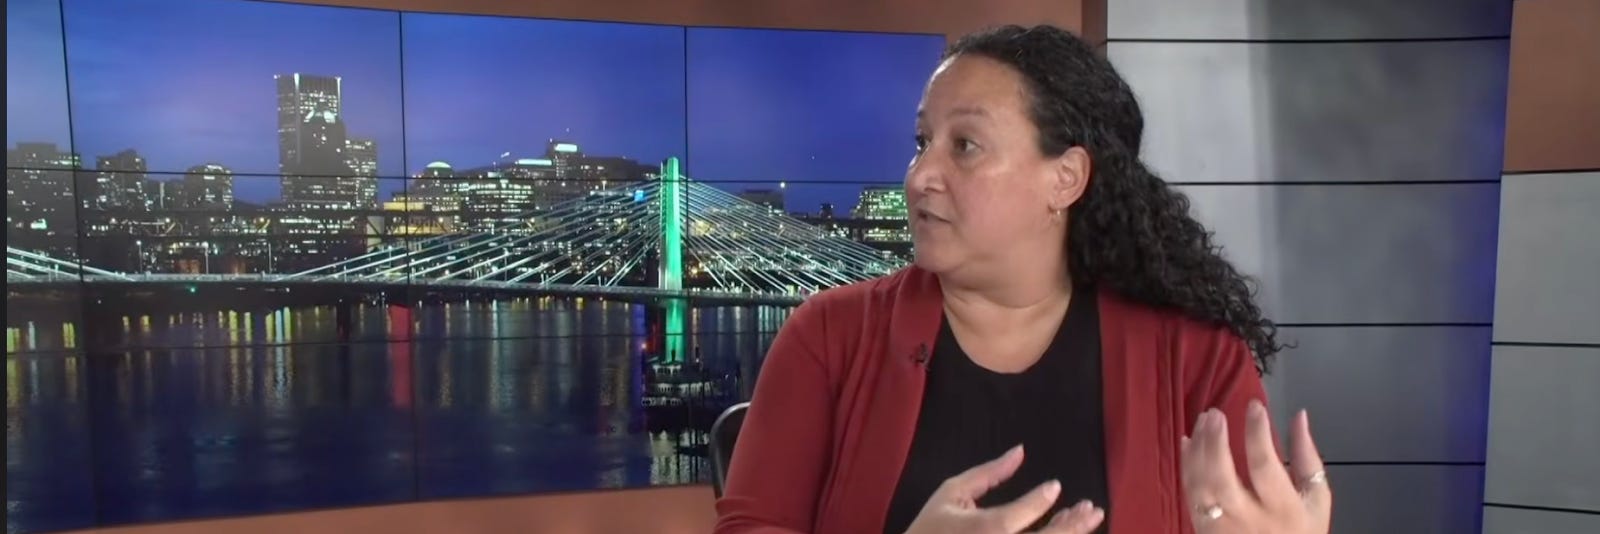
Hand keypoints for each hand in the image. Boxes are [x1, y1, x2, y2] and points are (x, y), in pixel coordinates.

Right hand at [904, 445, 1105, 533]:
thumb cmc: (930, 527)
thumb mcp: (951, 492)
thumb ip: (987, 473)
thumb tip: (1019, 452)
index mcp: (986, 528)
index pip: (1025, 512)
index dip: (1043, 499)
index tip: (1055, 486)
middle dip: (1075, 524)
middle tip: (1092, 508)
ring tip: (1086, 519)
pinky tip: (1063, 532)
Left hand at [1182, 401, 1332, 533]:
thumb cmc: (1301, 530)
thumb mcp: (1317, 498)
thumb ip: (1308, 458)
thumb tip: (1299, 416)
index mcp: (1282, 508)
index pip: (1265, 466)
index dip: (1258, 433)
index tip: (1255, 406)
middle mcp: (1249, 518)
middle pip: (1223, 477)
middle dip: (1216, 442)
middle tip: (1215, 413)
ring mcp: (1222, 525)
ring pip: (1201, 485)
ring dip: (1198, 449)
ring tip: (1203, 420)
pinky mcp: (1204, 528)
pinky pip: (1190, 495)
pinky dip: (1187, 465)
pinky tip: (1188, 441)